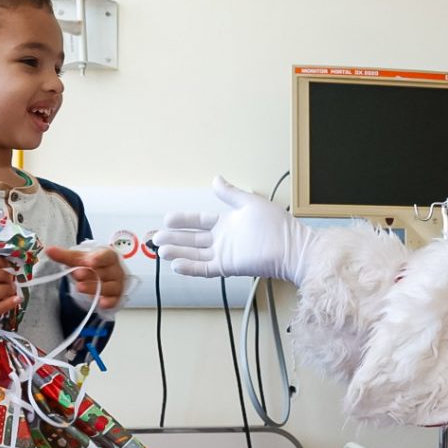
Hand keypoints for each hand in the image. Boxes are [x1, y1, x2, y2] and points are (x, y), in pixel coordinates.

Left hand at [45, 245, 125, 310]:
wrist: (104, 275)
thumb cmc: (93, 265)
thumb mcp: (79, 259)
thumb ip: (65, 255)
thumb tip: (49, 250)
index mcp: (108, 257)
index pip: (107, 256)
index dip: (98, 258)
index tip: (88, 261)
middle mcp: (115, 270)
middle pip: (105, 272)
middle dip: (90, 273)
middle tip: (77, 274)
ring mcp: (116, 284)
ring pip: (108, 287)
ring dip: (94, 287)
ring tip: (80, 287)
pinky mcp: (115, 297)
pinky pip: (114, 300)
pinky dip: (108, 302)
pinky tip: (101, 303)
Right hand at [156, 176, 313, 282]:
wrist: (291, 248)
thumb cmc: (278, 226)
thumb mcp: (250, 203)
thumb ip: (230, 194)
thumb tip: (216, 179)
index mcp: (228, 223)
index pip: (200, 222)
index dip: (183, 221)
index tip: (168, 218)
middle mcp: (224, 240)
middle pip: (193, 240)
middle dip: (174, 238)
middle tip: (156, 237)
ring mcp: (225, 254)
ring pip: (195, 254)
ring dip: (178, 252)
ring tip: (161, 250)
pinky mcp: (228, 267)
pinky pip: (205, 269)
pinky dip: (190, 267)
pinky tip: (176, 264)